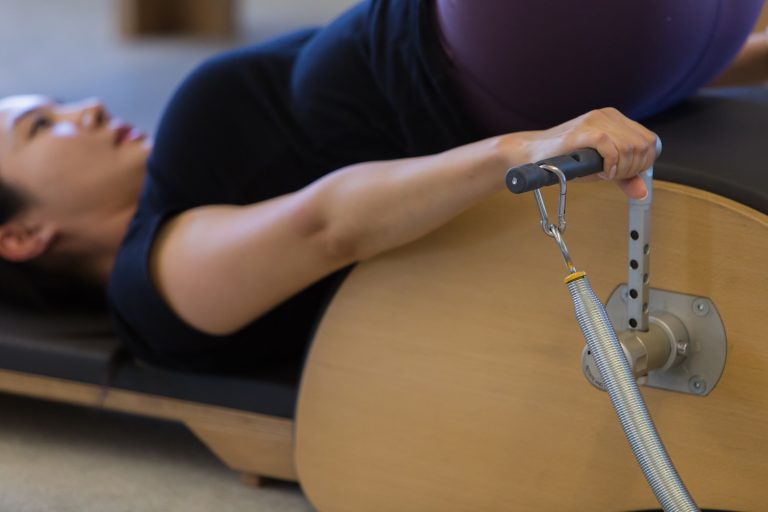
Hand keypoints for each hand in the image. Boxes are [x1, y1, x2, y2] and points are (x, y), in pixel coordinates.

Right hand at [515, 107, 658, 198]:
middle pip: (643, 145)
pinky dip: (611, 165)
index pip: (650, 141)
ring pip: (630, 147)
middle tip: (614, 176)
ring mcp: (595, 121)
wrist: (531, 153)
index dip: (643, 163)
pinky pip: (610, 147)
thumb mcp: (600, 169)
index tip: (625, 174)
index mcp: (615, 120)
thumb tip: (642, 192)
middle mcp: (608, 116)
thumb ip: (623, 177)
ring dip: (621, 168)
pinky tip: (601, 172)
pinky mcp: (583, 131)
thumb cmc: (563, 160)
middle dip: (634, 168)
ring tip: (604, 174)